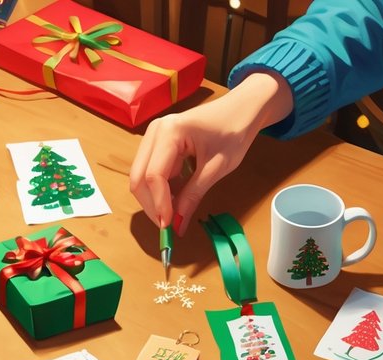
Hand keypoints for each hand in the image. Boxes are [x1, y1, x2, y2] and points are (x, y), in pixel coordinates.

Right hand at [130, 71, 292, 234]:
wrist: (242, 110)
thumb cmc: (234, 132)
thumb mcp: (217, 167)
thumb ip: (193, 195)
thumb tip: (178, 225)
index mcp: (170, 131)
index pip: (154, 175)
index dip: (159, 204)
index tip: (169, 226)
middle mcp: (155, 131)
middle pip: (139, 176)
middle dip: (151, 204)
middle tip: (167, 225)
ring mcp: (154, 136)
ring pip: (141, 176)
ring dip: (153, 198)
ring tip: (174, 213)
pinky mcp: (158, 144)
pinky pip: (151, 171)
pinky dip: (159, 189)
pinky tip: (175, 198)